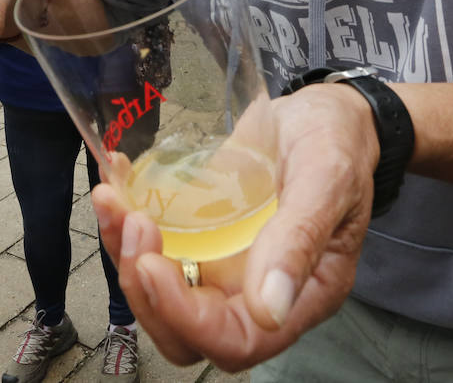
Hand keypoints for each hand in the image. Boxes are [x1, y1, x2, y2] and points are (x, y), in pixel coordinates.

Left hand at [91, 83, 377, 370]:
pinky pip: (157, 250)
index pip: (236, 340)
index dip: (186, 317)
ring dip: (125, 257)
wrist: (324, 112)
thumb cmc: (338, 143)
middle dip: (146, 290)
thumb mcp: (327, 178)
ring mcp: (225, 267)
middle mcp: (257, 292)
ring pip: (161, 295)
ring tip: (114, 202)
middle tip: (133, 226)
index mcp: (302, 295)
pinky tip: (115, 186)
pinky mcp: (202, 238)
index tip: (154, 264)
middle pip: (186, 331)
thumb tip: (270, 310)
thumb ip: (301, 240)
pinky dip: (124, 226)